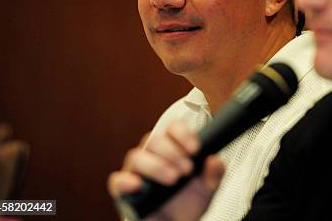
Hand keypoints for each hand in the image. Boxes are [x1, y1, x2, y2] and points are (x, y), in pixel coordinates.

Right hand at [107, 119, 225, 220]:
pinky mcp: (124, 190)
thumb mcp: (208, 187)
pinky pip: (117, 180)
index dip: (183, 133)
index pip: (172, 128)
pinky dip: (126, 181)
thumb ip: (214, 173)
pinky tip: (139, 185)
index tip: (195, 149)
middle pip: (154, 139)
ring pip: (137, 156)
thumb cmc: (188, 203)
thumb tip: (214, 160)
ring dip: (157, 165)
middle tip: (187, 169)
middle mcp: (151, 155)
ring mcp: (136, 171)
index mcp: (171, 148)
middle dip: (173, 152)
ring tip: (173, 179)